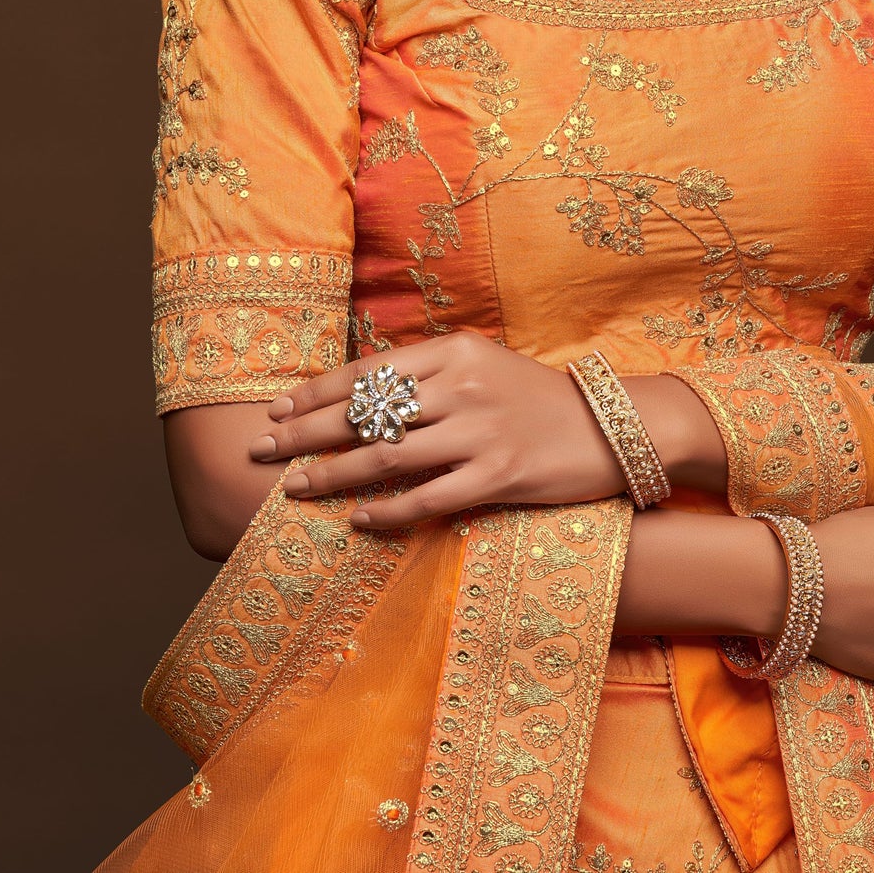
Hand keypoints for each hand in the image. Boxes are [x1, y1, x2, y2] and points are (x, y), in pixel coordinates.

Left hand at [247, 333, 627, 528]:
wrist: (613, 427)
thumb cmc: (540, 399)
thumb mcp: (485, 366)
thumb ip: (431, 374)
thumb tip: (363, 393)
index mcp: (456, 351)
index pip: (369, 370)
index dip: (317, 392)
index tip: (277, 410)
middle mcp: (463, 385)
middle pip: (365, 411)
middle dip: (304, 433)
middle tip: (260, 451)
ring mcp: (481, 431)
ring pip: (386, 455)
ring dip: (332, 476)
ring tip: (294, 491)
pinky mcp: (499, 475)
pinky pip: (427, 498)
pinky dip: (386, 512)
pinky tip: (358, 522)